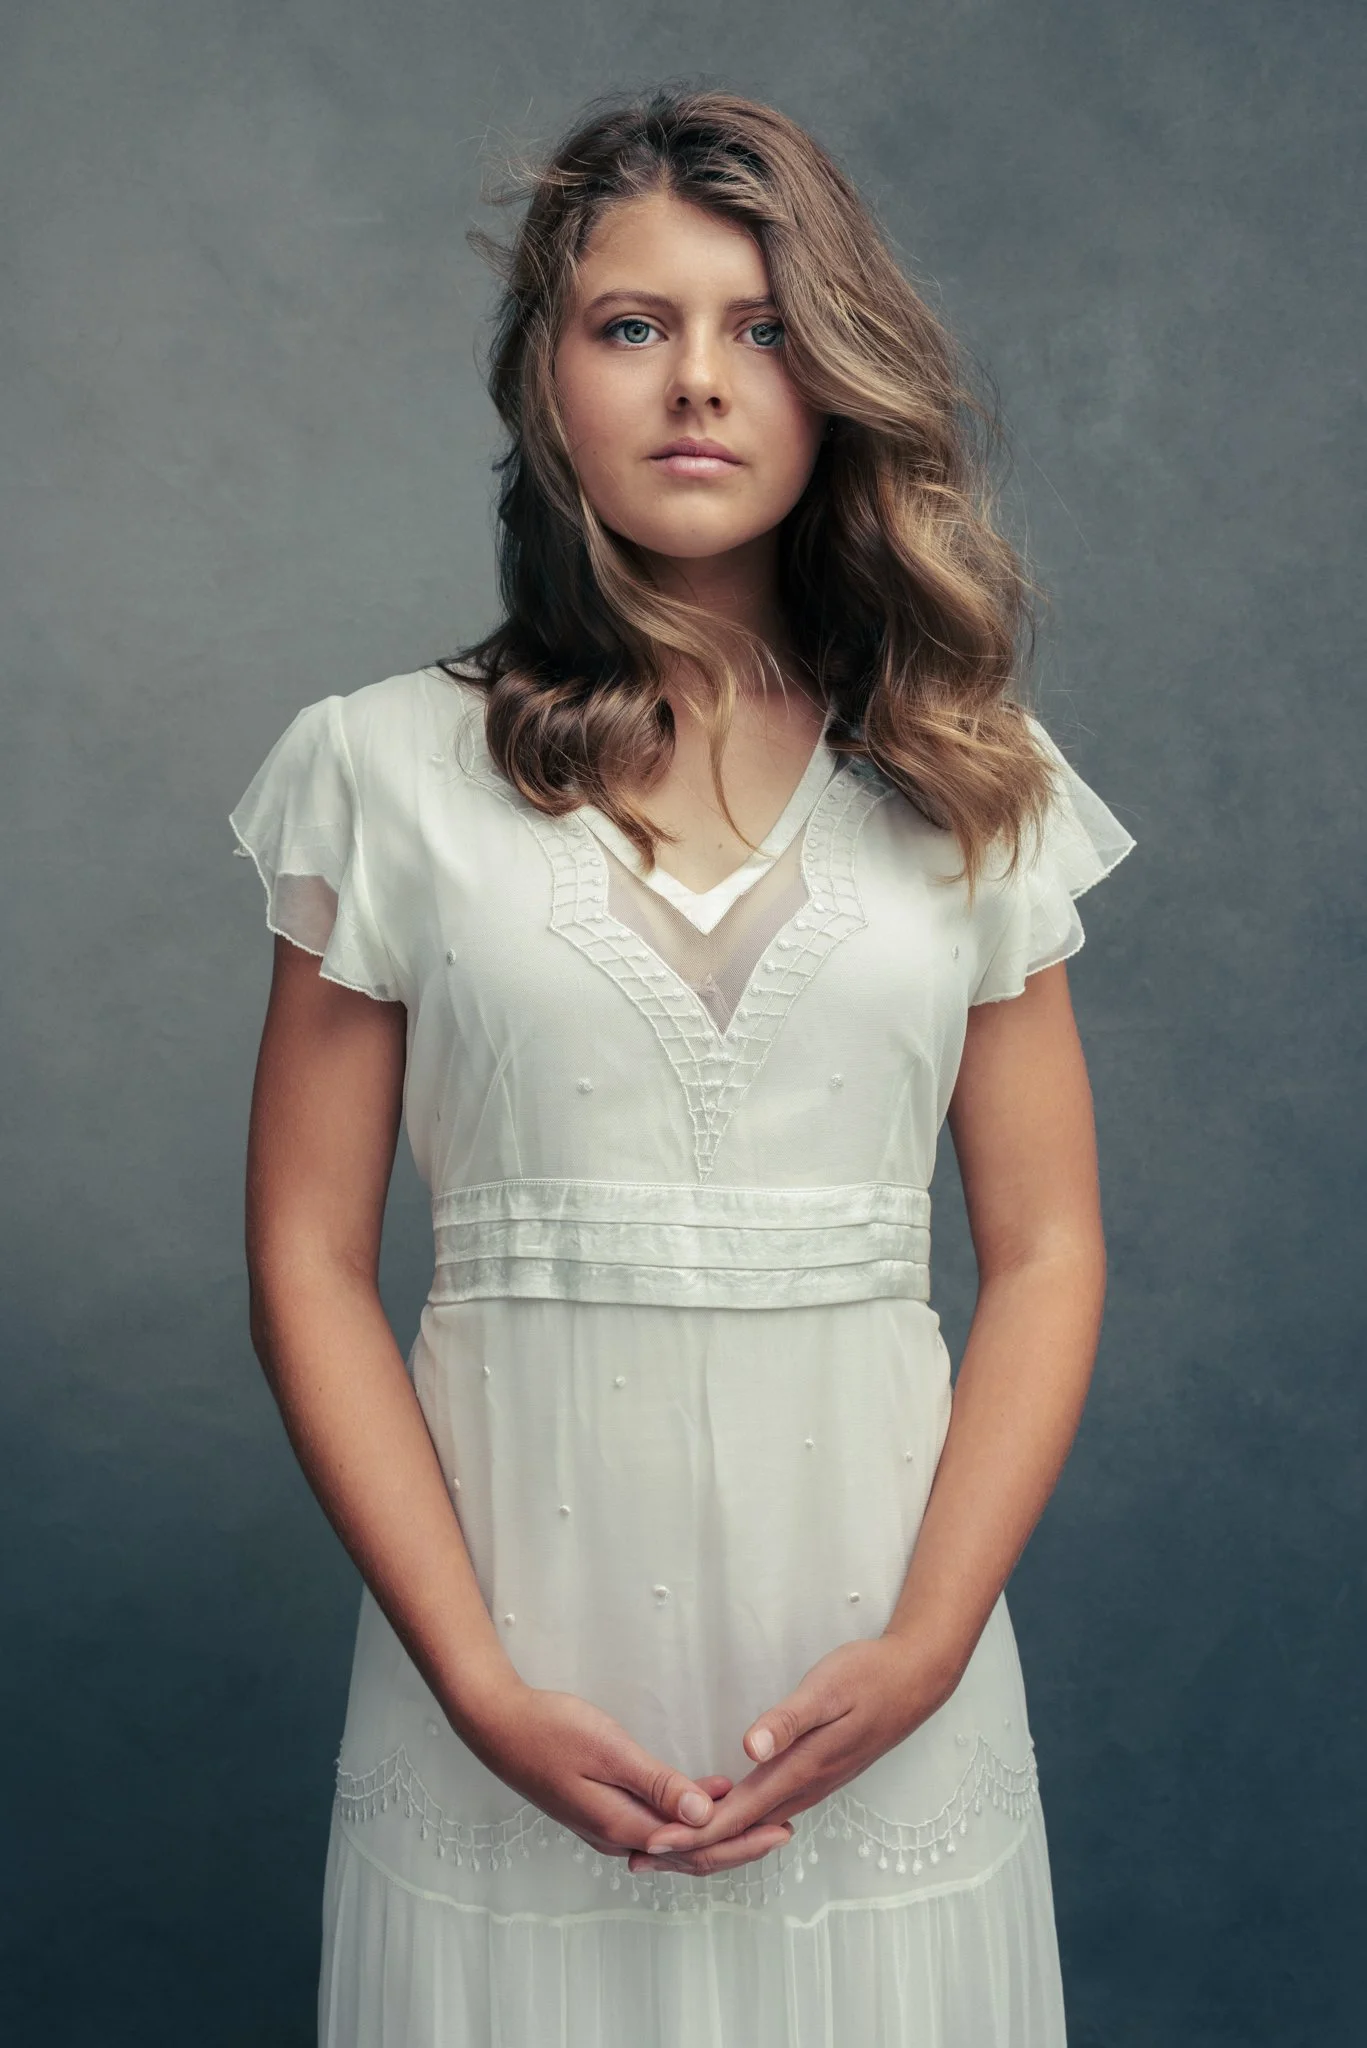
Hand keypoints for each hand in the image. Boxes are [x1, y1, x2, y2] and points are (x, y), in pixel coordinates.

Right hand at [454, 1673, 756, 1863]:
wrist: (497, 1725)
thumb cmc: (550, 1731)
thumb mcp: (609, 1750)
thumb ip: (658, 1783)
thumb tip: (706, 1813)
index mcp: (622, 1827)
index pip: (696, 1848)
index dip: (742, 1841)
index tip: (781, 1828)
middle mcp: (617, 1837)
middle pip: (689, 1853)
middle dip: (738, 1844)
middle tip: (783, 1829)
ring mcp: (606, 1826)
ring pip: (674, 1842)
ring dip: (715, 1833)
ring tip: (755, 1818)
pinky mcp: (601, 1810)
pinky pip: (656, 1825)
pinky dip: (687, 1820)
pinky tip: (705, 1798)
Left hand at [628, 1635, 954, 1876]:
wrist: (914, 1681)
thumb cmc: (868, 1678)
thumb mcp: (826, 1688)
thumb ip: (788, 1720)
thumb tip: (750, 1748)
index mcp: (799, 1771)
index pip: (735, 1814)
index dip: (691, 1832)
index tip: (651, 1844)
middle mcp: (802, 1789)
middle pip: (738, 1834)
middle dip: (688, 1850)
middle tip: (639, 1859)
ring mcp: (809, 1787)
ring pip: (750, 1828)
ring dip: (707, 1841)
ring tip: (665, 1848)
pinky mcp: (813, 1777)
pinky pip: (764, 1814)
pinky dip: (732, 1826)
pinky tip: (715, 1819)